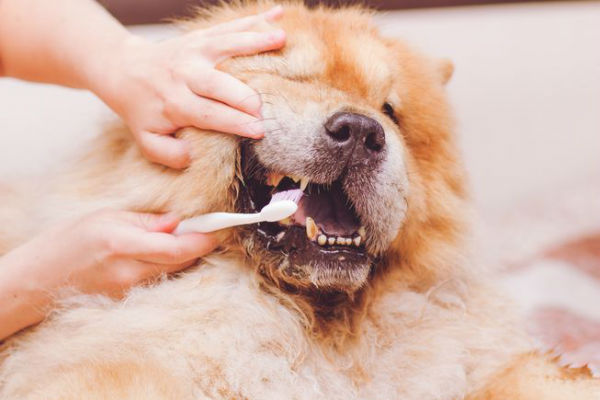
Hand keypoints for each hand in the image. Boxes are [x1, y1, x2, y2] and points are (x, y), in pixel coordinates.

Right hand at [0, 209, 215, 338]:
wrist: (38, 279)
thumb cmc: (67, 241)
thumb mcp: (105, 217)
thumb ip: (146, 221)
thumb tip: (178, 222)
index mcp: (124, 244)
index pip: (179, 247)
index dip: (205, 239)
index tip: (220, 227)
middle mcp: (130, 271)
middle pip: (183, 261)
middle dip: (199, 244)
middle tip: (205, 226)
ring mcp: (130, 290)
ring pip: (174, 271)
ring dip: (185, 255)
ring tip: (181, 237)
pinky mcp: (128, 300)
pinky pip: (160, 280)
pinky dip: (169, 266)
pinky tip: (162, 254)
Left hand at [94, 6, 285, 168]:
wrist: (125, 71)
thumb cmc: (143, 110)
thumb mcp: (148, 140)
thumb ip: (169, 154)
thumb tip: (194, 155)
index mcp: (175, 102)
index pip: (209, 115)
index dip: (235, 123)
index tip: (259, 131)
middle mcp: (185, 74)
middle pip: (219, 83)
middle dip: (245, 95)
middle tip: (266, 107)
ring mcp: (194, 51)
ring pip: (226, 45)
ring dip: (255, 41)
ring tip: (281, 39)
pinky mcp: (202, 37)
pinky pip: (229, 27)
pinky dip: (254, 19)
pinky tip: (278, 14)